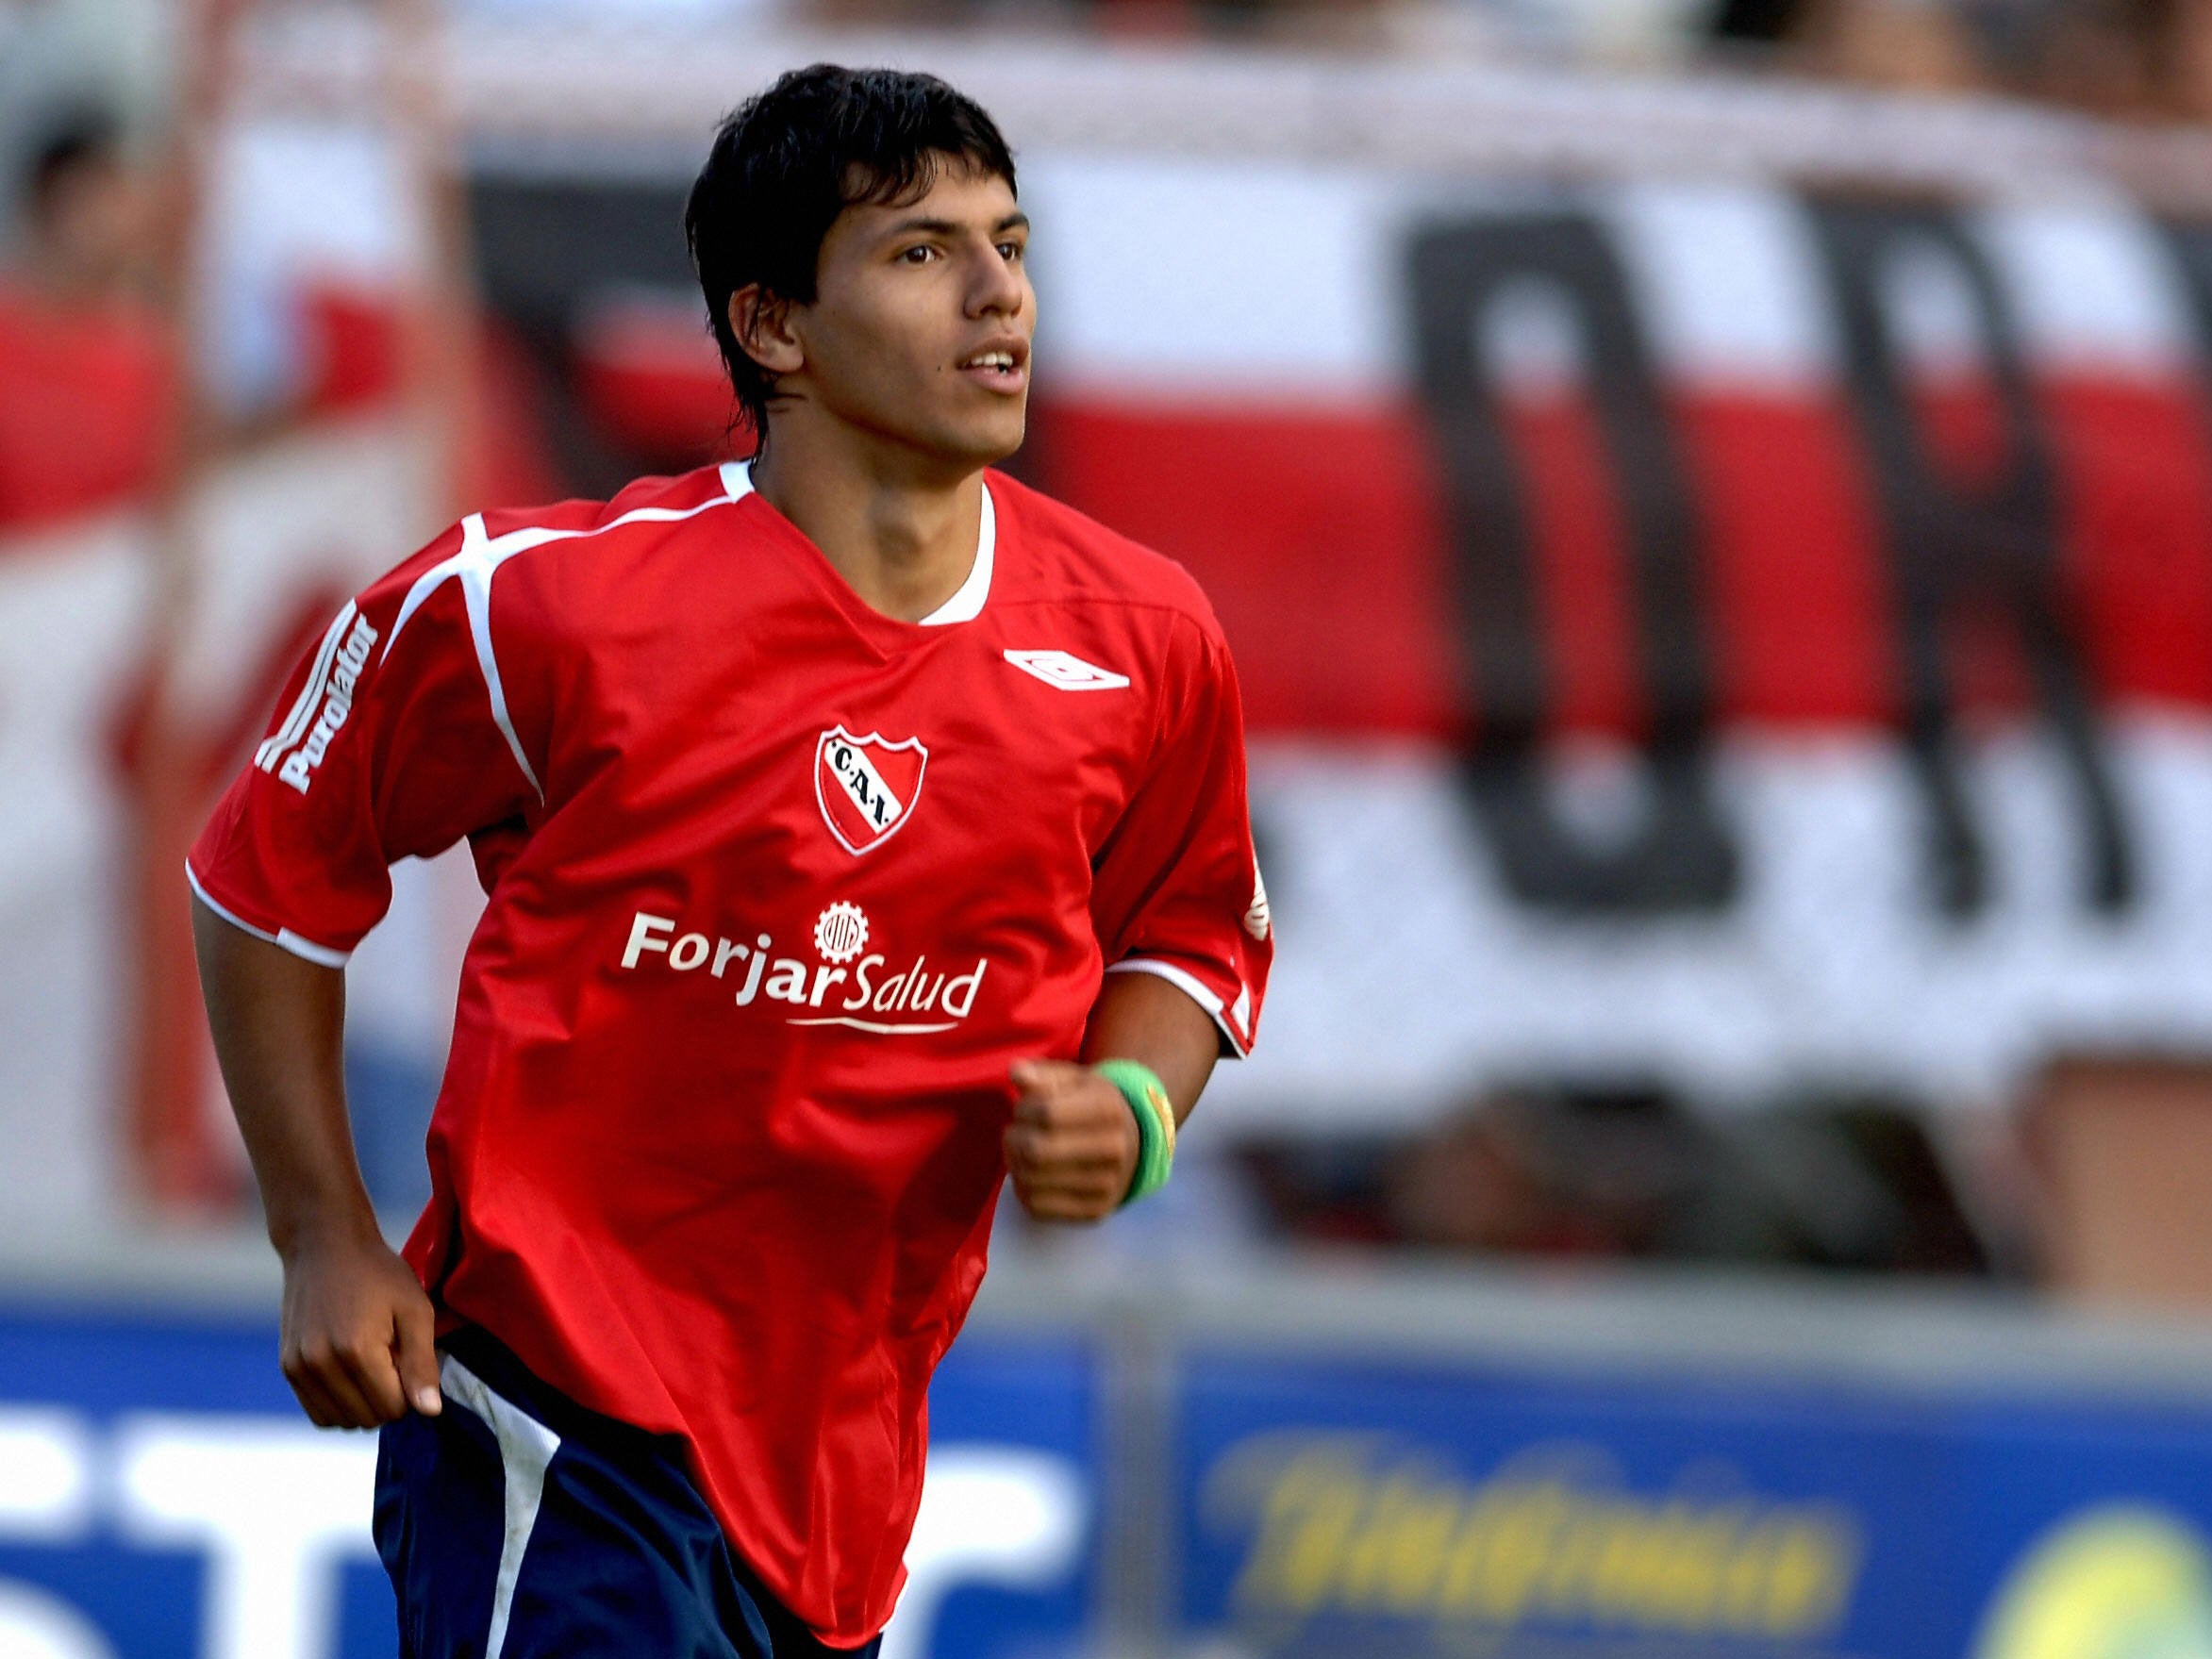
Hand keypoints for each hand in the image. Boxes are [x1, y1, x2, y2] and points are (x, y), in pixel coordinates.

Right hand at [276, 1224, 442, 1427]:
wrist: (324, 1246)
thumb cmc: (378, 1274)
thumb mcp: (415, 1310)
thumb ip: (422, 1364)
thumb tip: (429, 1413)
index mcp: (357, 1350)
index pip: (392, 1409)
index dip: (410, 1393)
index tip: (409, 1361)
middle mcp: (321, 1365)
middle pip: (367, 1419)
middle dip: (388, 1400)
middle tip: (392, 1360)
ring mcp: (299, 1368)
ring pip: (340, 1422)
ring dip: (363, 1406)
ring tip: (371, 1366)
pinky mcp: (288, 1368)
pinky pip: (318, 1413)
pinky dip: (339, 1405)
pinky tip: (352, 1375)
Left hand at [1003, 1059, 1140, 1223]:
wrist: (1133, 1143)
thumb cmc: (1092, 1106)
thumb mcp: (1074, 1081)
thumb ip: (1042, 1075)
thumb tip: (1016, 1072)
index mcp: (1109, 1109)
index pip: (1045, 1113)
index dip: (1023, 1110)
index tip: (1024, 1109)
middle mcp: (1114, 1149)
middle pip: (1035, 1150)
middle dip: (1012, 1139)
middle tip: (1014, 1133)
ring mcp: (1106, 1185)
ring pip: (1031, 1181)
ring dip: (1014, 1164)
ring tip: (1021, 1152)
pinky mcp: (1095, 1212)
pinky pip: (1037, 1207)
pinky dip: (1022, 1189)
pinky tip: (1030, 1174)